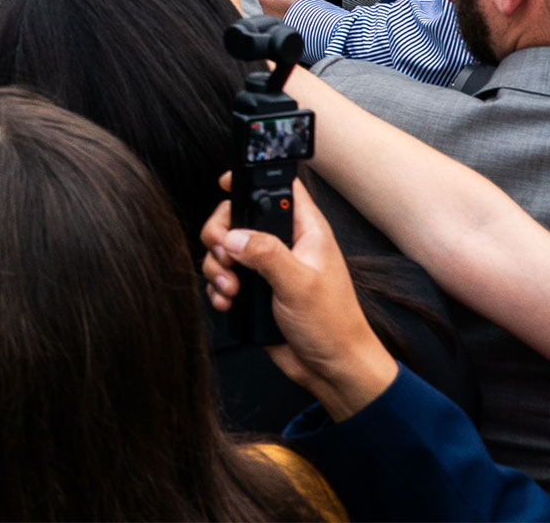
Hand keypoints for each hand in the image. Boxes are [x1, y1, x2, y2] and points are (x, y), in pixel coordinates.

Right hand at [201, 179, 401, 420]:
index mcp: (305, 231)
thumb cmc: (333, 326)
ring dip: (216, 267)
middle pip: (237, 215)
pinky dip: (217, 288)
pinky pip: (222, 276)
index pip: (278, 187)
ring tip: (230, 289)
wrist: (332, 371)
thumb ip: (267, 254)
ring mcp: (266, 267)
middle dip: (220, 234)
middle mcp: (283, 244)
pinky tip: (227, 302)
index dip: (251, 178)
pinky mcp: (253, 290)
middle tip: (225, 255)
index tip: (225, 184)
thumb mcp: (301, 285)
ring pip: (224, 247)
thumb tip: (233, 236)